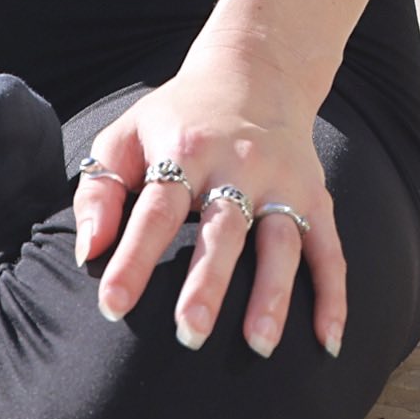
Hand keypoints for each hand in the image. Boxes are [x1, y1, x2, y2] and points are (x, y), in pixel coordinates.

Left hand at [68, 50, 344, 359]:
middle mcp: (237, 164)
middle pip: (223, 229)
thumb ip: (99, 189)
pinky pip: (329, 250)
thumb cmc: (177, 119)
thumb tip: (86, 251)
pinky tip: (327, 343)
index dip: (132, 259)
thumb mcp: (127, 135)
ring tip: (258, 345)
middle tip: (188, 334)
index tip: (111, 306)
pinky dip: (333, 297)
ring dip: (273, 295)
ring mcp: (282, 181)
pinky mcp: (316, 196)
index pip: (155, 210)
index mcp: (183, 149)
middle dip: (207, 284)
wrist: (255, 73)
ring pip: (281, 242)